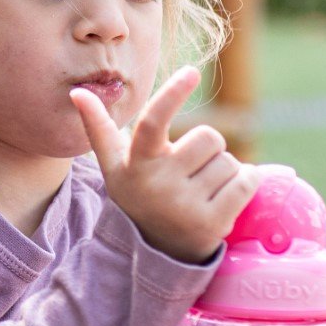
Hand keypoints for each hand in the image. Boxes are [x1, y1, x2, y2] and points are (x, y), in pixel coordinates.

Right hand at [73, 66, 257, 264]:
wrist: (157, 253)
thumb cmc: (138, 196)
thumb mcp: (114, 167)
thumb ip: (98, 128)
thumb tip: (78, 92)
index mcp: (136, 165)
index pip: (153, 122)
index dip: (172, 94)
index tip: (190, 71)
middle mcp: (158, 185)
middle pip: (209, 137)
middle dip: (208, 148)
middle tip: (192, 170)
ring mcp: (186, 206)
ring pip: (230, 161)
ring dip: (225, 170)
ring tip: (204, 188)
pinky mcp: (214, 223)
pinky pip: (247, 181)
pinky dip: (247, 181)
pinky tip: (229, 193)